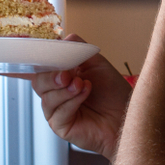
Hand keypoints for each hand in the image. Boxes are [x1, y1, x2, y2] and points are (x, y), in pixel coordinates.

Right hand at [29, 34, 130, 159]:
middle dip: (52, 77)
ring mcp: (56, 111)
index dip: (43, 62)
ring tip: (83, 85)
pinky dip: (71, 102)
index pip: (41, 68)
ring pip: (46, 98)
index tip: (52, 57)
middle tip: (68, 75)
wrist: (125, 113)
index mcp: (60, 77)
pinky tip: (85, 94)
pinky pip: (57, 113)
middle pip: (38, 82)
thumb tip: (64, 38)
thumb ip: (78, 50)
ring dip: (65, 90)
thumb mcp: (96, 63)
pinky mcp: (61, 126)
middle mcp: (55, 93)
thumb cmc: (113, 92)